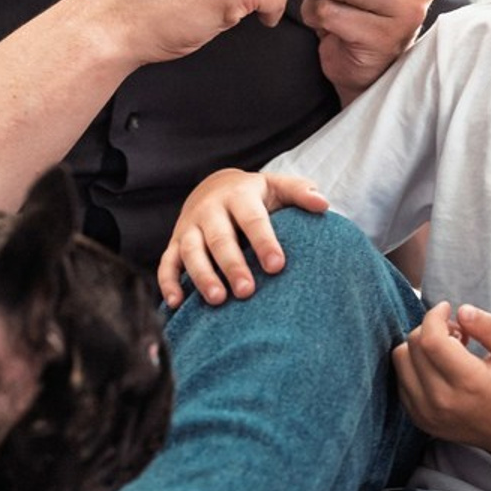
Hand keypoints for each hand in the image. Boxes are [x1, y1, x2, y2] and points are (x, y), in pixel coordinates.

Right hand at [156, 168, 328, 308]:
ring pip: (190, 251)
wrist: (213, 188)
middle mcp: (210, 210)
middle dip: (232, 265)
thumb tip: (323, 204)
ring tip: (218, 299)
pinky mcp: (175, 244)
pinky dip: (168, 282)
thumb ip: (299, 192)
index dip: (264, 242)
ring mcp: (189, 227)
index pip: (252, 219)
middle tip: (247, 291)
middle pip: (219, 238)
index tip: (278, 266)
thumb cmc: (254, 196)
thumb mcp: (276, 187)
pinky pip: (167, 263)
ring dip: (202, 275)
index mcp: (238, 196)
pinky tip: (176, 303)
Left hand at [393, 302, 490, 454]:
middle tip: (457, 334)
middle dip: (431, 328)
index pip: (431, 340)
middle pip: (414, 345)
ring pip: (400, 358)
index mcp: (469, 384)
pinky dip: (413, 364)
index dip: (435, 316)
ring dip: (419, 345)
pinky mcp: (418, 418)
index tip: (447, 309)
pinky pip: (400, 377)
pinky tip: (438, 368)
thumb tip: (461, 311)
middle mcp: (442, 401)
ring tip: (447, 351)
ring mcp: (426, 413)